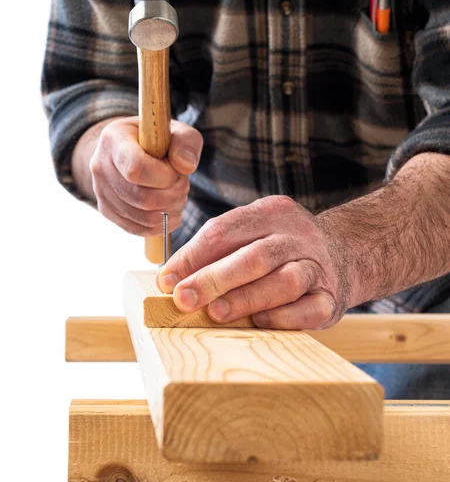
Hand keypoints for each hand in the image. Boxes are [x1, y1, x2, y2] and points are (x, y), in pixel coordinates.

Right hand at [89, 117, 202, 235]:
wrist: (131, 148)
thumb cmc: (157, 139)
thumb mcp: (176, 131)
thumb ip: (186, 142)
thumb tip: (186, 166)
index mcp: (114, 139)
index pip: (136, 168)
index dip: (164, 176)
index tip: (176, 171)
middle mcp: (100, 165)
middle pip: (142, 197)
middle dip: (173, 196)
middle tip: (183, 186)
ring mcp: (100, 190)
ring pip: (141, 217)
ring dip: (169, 211)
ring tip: (177, 197)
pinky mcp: (106, 209)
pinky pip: (135, 228)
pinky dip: (159, 226)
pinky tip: (170, 213)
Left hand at [156, 196, 351, 329]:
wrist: (344, 251)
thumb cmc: (280, 247)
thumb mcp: (252, 233)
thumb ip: (215, 250)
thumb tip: (170, 278)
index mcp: (271, 212)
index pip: (225, 229)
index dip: (193, 256)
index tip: (167, 280)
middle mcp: (297, 235)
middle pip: (255, 255)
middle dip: (215, 278)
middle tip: (184, 299)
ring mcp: (317, 266)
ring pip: (284, 281)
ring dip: (247, 298)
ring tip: (217, 313)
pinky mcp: (330, 297)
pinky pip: (309, 309)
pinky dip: (282, 317)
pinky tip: (259, 323)